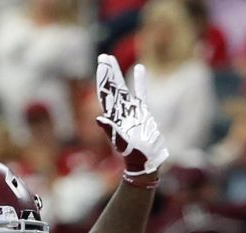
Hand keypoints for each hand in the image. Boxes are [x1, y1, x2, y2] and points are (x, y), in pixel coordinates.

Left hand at [94, 55, 167, 185]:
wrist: (145, 163)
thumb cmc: (134, 155)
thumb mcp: (121, 143)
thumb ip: (111, 130)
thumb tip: (99, 118)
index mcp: (113, 117)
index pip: (106, 93)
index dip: (103, 78)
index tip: (101, 64)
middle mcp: (120, 112)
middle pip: (112, 88)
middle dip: (108, 72)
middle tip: (103, 56)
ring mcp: (131, 112)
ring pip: (123, 88)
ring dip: (118, 74)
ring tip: (112, 59)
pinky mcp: (143, 114)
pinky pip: (141, 94)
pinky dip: (140, 82)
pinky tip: (140, 68)